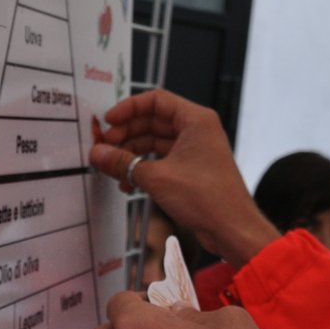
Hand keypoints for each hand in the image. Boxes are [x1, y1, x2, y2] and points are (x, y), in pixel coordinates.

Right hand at [89, 90, 279, 265]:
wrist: (233, 229)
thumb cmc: (206, 197)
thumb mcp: (157, 178)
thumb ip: (123, 163)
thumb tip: (97, 153)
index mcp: (195, 120)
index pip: (156, 100)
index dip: (129, 108)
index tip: (107, 122)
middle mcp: (197, 130)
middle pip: (153, 120)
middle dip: (126, 133)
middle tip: (103, 148)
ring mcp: (194, 149)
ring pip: (155, 142)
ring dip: (132, 153)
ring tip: (111, 167)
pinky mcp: (191, 169)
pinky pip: (161, 159)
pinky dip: (143, 168)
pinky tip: (126, 184)